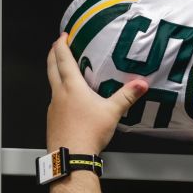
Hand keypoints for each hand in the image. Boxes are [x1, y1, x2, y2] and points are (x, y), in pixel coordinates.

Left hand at [46, 33, 147, 154]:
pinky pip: (54, 102)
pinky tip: (68, 101)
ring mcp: (53, 108)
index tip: (63, 36)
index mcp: (72, 88)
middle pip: (51, 69)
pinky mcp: (53, 120)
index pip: (63, 60)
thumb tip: (141, 84)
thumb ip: (127, 96)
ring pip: (52, 85)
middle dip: (52, 55)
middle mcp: (59, 95)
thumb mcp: (112, 112)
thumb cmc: (88, 133)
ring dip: (55, 74)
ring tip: (63, 72)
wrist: (71, 156)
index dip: (62, 46)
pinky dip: (59, 94)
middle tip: (55, 46)